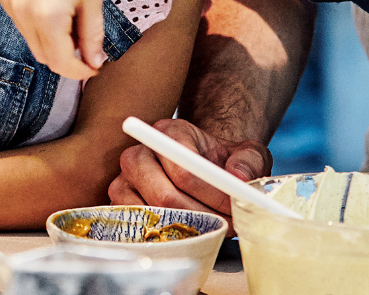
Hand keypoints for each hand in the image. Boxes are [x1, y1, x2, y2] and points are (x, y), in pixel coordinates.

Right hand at [0, 0, 107, 79]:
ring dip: (47, 35)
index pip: (60, 63)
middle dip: (64, 53)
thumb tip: (93, 63)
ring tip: (66, 11)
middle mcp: (21, 9)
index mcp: (48, 16)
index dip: (78, 70)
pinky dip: (32, 16)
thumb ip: (92, 37)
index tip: (92, 67)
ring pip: (28, 35)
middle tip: (83, 40)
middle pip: (42, 53)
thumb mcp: (94, 0)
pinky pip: (17, 15)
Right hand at [108, 118, 270, 234]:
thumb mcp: (247, 153)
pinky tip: (187, 234)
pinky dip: (164, 236)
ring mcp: (124, 178)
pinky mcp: (120, 202)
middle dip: (200, 217)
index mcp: (169, 132)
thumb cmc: (222, 160)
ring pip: (151, 215)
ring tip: (210, 229)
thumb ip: (249, 161)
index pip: (183, 169)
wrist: (200, 165)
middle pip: (164, 196)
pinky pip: (137, 228)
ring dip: (184, 229)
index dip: (211, 194)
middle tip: (227, 226)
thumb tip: (238, 178)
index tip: (234, 208)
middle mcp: (140, 152)